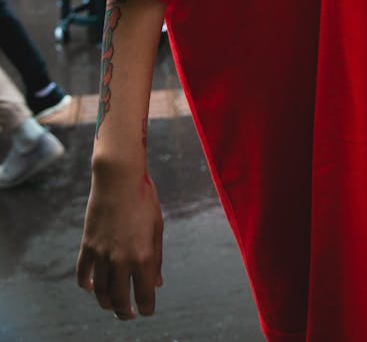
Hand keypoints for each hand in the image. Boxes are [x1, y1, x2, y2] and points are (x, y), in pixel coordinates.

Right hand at [76, 168, 163, 318]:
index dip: (147, 307)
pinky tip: (90, 288)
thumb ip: (157, 258)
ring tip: (112, 305)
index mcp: (143, 256)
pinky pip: (83, 273)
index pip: (144, 295)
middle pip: (119, 300)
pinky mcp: (87, 245)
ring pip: (100, 291)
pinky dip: (85, 284)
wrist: (118, 178)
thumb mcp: (157, 228)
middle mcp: (120, 260)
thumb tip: (157, 283)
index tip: (147, 311)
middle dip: (125, 312)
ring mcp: (101, 254)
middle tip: (128, 315)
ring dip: (106, 303)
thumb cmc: (144, 199)